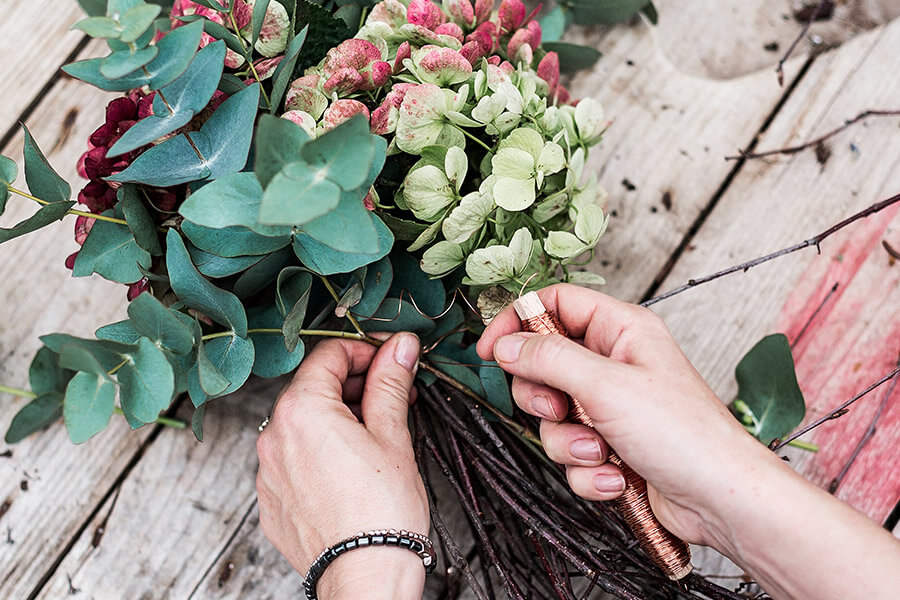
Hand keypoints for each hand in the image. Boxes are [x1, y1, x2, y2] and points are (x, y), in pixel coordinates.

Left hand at [257, 333, 428, 599]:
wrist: (365, 576)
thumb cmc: (381, 511)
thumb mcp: (393, 435)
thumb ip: (390, 382)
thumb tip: (400, 346)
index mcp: (301, 410)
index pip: (329, 355)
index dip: (365, 350)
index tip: (391, 359)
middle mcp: (273, 436)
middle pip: (313, 388)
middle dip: (354, 385)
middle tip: (393, 396)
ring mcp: (268, 472)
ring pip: (303, 425)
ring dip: (337, 419)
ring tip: (376, 436)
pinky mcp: (272, 501)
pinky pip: (294, 460)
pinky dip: (320, 452)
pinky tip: (352, 468)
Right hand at [477, 284, 766, 546]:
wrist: (719, 500)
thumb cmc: (685, 435)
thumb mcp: (606, 386)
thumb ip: (549, 359)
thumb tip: (508, 344)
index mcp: (621, 331)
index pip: (556, 305)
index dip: (519, 322)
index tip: (491, 350)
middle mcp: (614, 364)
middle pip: (544, 364)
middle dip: (543, 397)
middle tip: (558, 409)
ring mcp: (612, 407)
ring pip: (553, 416)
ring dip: (568, 441)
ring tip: (598, 451)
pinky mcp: (611, 446)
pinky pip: (571, 452)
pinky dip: (586, 469)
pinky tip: (614, 476)